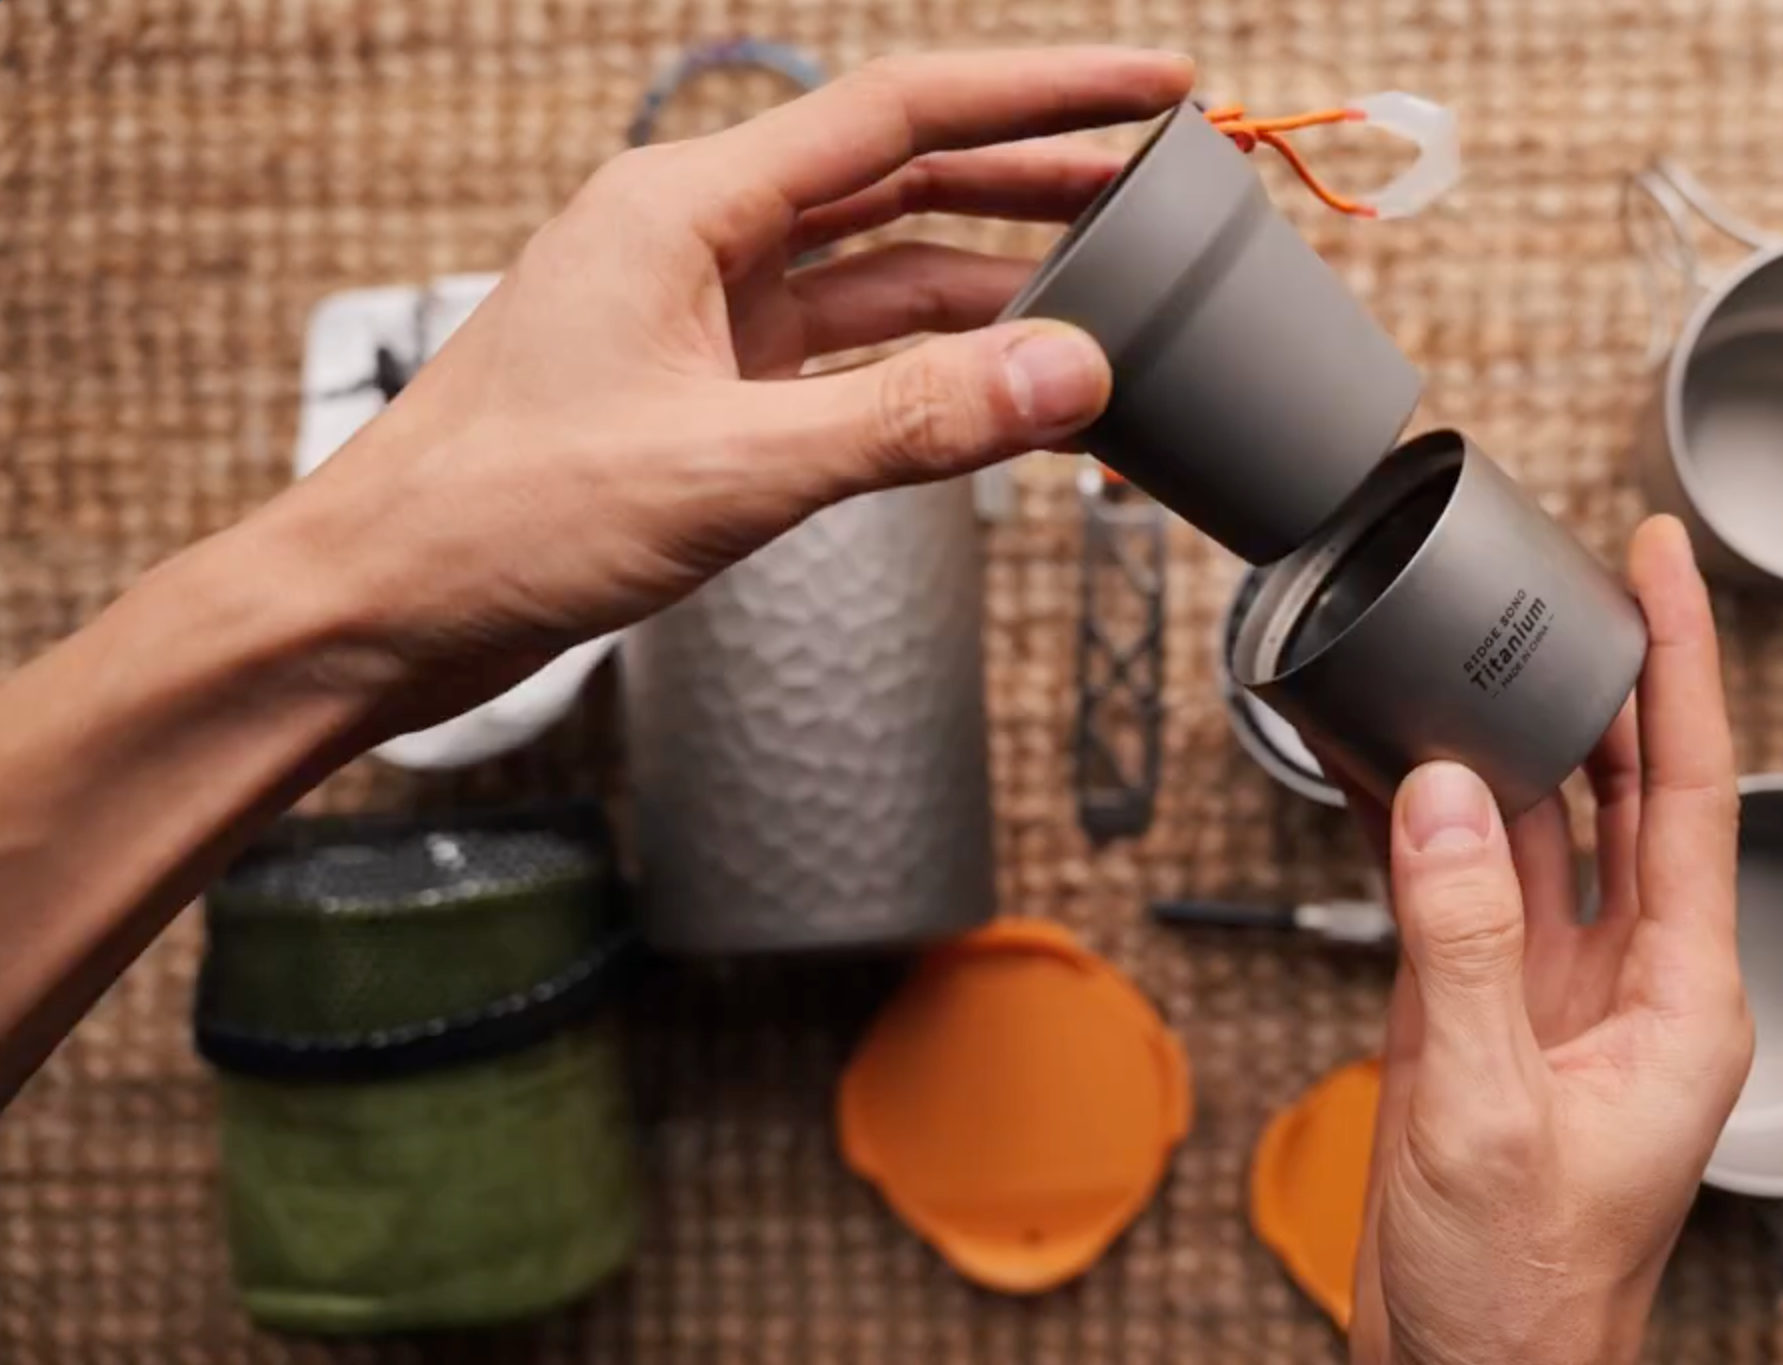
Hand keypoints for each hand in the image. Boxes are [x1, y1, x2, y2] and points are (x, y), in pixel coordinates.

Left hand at [249, 46, 1192, 727]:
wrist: (381, 606)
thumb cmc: (500, 519)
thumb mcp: (729, 469)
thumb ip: (910, 421)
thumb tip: (1068, 376)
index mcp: (686, 206)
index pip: (900, 114)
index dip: (1039, 95)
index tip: (1148, 93)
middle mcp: (696, 238)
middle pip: (901, 177)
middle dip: (1033, 174)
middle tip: (1156, 179)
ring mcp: (699, 314)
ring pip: (879, 267)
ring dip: (989, 273)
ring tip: (1103, 281)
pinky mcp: (701, 389)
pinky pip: (844, 351)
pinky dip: (927, 362)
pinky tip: (996, 377)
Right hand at [1344, 516, 1752, 1364]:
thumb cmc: (1523, 1299)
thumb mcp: (1491, 1115)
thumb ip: (1466, 949)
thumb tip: (1438, 798)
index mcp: (1683, 1002)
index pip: (1692, 791)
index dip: (1682, 665)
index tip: (1666, 564)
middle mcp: (1632, 987)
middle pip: (1623, 792)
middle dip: (1602, 680)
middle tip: (1572, 573)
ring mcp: (1554, 1001)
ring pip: (1537, 834)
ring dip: (1504, 745)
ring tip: (1472, 644)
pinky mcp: (1483, 1026)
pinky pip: (1460, 895)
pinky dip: (1424, 827)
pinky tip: (1390, 766)